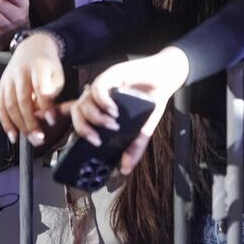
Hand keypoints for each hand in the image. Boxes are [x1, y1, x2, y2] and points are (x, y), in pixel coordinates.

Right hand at [0, 33, 63, 145]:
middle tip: (39, 138)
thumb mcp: (57, 75)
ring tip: (30, 139)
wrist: (32, 48)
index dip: (46, 106)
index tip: (52, 121)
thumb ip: (51, 94)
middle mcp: (20, 72)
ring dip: (19, 125)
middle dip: (30, 122)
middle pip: (23, 99)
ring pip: (10, 105)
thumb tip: (42, 116)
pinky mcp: (1, 86)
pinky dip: (5, 123)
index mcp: (38, 66)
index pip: (41, 88)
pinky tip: (13, 135)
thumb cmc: (47, 66)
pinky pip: (0, 107)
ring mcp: (8, 79)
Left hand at [66, 48, 188, 174]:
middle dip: (83, 129)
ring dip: (96, 117)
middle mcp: (97, 96)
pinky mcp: (111, 74)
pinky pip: (98, 88)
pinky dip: (103, 102)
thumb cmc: (152, 101)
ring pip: (84, 101)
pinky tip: (114, 111)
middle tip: (97, 140)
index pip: (80, 119)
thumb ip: (133, 148)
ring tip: (113, 125)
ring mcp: (103, 84)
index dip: (81, 133)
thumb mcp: (143, 130)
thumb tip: (124, 169)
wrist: (167, 78)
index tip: (94, 145)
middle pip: (76, 111)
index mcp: (100, 108)